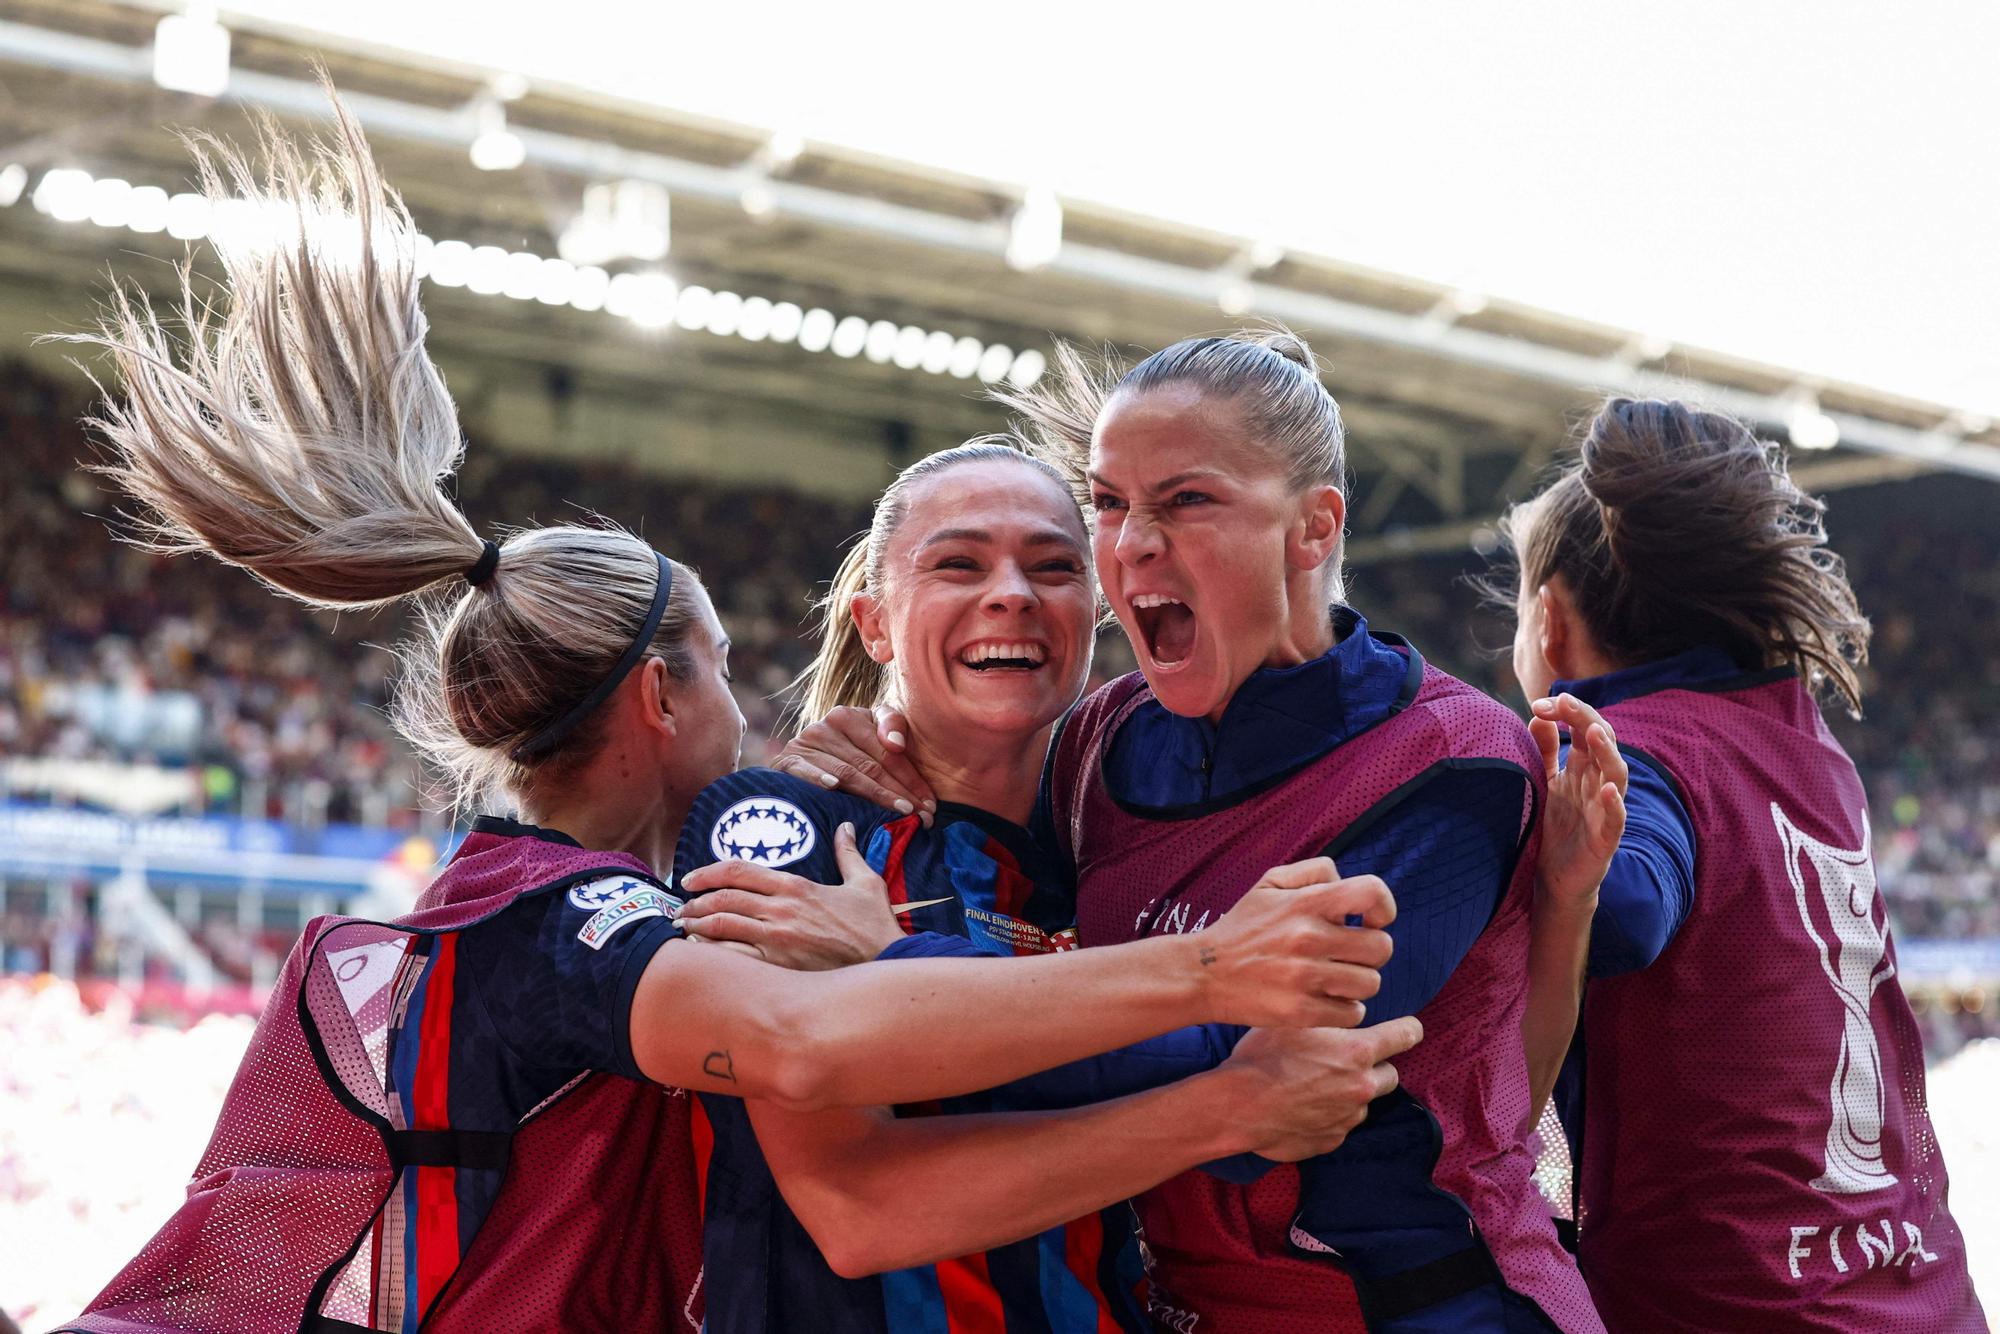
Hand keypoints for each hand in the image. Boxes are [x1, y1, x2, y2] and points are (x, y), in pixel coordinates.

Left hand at [677, 823, 903, 968]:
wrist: (888, 961)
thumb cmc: (875, 925)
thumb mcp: (866, 883)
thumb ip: (848, 854)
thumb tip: (846, 828)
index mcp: (795, 886)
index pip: (738, 871)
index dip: (707, 872)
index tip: (691, 879)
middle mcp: (781, 910)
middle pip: (722, 898)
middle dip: (695, 903)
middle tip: (682, 909)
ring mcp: (777, 940)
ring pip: (721, 927)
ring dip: (697, 927)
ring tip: (685, 930)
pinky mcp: (779, 967)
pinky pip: (734, 958)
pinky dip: (713, 955)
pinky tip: (704, 957)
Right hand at [773, 705, 935, 825]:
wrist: (799, 761)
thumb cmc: (846, 751)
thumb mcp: (872, 733)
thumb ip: (893, 725)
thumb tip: (896, 743)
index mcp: (851, 715)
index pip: (887, 751)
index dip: (911, 778)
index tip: (929, 803)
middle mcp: (827, 725)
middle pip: (870, 765)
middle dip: (899, 793)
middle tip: (920, 817)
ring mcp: (805, 742)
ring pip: (847, 772)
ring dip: (875, 795)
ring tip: (899, 813)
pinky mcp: (787, 760)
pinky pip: (805, 770)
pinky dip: (818, 777)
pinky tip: (832, 786)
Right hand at [1194, 858, 1396, 1027]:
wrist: (1203, 973)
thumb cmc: (1242, 927)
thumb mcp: (1269, 883)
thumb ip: (1314, 872)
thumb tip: (1347, 883)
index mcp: (1306, 903)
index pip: (1372, 893)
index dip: (1384, 907)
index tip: (1370, 921)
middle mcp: (1309, 938)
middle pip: (1382, 947)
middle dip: (1370, 952)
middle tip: (1348, 956)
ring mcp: (1306, 978)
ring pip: (1371, 983)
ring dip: (1357, 983)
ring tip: (1334, 980)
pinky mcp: (1302, 1012)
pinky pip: (1353, 1013)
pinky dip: (1344, 1010)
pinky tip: (1324, 1001)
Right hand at [1220, 1018, 1420, 1159]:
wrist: (1239, 1107)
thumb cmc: (1262, 1057)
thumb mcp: (1295, 1021)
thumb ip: (1329, 1017)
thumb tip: (1343, 1009)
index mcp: (1357, 1051)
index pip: (1405, 1035)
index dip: (1410, 1029)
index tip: (1411, 1029)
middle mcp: (1361, 1086)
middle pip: (1390, 1074)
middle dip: (1374, 1067)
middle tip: (1345, 1061)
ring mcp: (1348, 1117)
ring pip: (1363, 1102)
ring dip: (1350, 1093)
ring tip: (1316, 1086)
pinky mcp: (1333, 1140)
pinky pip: (1341, 1124)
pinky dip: (1330, 1115)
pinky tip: (1303, 1107)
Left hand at [1530, 694, 1628, 915]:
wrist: (1553, 879)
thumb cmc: (1553, 828)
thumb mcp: (1546, 783)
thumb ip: (1545, 751)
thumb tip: (1539, 716)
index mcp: (1582, 768)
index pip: (1584, 728)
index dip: (1567, 712)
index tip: (1539, 703)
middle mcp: (1597, 783)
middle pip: (1603, 742)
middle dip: (1585, 718)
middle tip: (1563, 701)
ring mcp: (1604, 810)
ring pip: (1616, 775)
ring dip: (1608, 752)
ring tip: (1595, 732)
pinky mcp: (1605, 839)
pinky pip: (1616, 820)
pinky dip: (1615, 804)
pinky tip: (1607, 790)